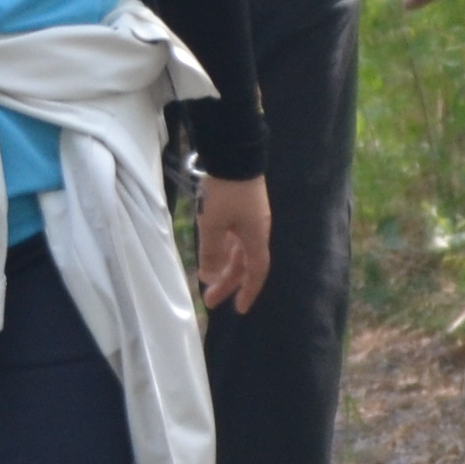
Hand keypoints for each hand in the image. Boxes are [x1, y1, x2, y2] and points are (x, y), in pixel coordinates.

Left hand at [195, 172, 272, 313]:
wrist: (234, 154)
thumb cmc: (224, 192)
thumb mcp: (212, 224)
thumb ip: (211, 253)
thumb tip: (210, 278)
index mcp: (255, 237)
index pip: (255, 272)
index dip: (249, 292)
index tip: (239, 309)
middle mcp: (257, 231)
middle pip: (245, 264)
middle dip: (228, 284)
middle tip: (210, 302)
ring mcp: (251, 219)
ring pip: (239, 251)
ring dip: (224, 268)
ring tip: (207, 281)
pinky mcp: (243, 208)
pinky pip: (235, 237)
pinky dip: (224, 250)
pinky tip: (212, 254)